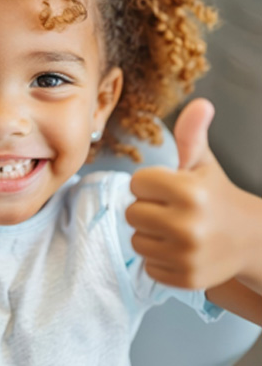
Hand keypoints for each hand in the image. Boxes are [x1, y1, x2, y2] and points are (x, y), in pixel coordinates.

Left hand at [125, 98, 250, 289]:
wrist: (250, 239)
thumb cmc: (216, 195)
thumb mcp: (203, 163)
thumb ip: (191, 134)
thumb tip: (200, 103)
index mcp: (189, 190)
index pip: (136, 183)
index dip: (149, 184)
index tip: (168, 188)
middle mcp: (188, 224)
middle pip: (132, 213)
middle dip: (148, 209)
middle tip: (171, 210)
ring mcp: (187, 255)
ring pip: (136, 240)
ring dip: (150, 235)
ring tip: (175, 230)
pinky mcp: (185, 279)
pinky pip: (148, 265)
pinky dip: (159, 259)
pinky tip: (180, 250)